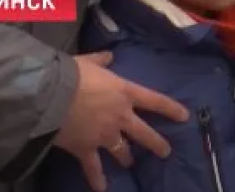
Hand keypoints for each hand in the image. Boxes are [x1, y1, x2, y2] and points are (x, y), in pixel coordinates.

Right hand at [53, 53, 188, 191]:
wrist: (50, 95)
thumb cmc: (72, 74)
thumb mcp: (89, 61)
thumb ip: (101, 60)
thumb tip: (109, 56)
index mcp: (125, 93)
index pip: (155, 101)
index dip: (171, 109)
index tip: (184, 117)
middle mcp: (120, 116)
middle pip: (144, 132)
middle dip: (156, 143)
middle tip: (165, 151)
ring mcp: (105, 135)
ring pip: (122, 150)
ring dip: (127, 158)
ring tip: (130, 164)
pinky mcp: (86, 148)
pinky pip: (93, 167)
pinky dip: (97, 179)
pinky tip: (102, 189)